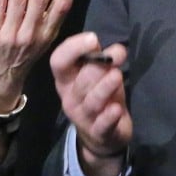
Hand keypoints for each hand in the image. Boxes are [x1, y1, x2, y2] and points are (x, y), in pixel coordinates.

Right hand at [50, 32, 130, 175]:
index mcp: (66, 79)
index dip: (72, 48)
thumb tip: (116, 49)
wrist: (101, 136)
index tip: (93, 38)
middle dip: (97, 67)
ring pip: (92, 101)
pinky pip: (102, 124)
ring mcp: (83, 117)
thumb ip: (103, 59)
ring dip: (105, 87)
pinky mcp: (98, 133)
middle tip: (115, 57)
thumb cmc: (98, 96)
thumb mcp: (98, 75)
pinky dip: (109, 116)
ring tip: (117, 75)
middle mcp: (70, 97)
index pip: (58, 62)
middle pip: (80, 81)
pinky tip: (116, 109)